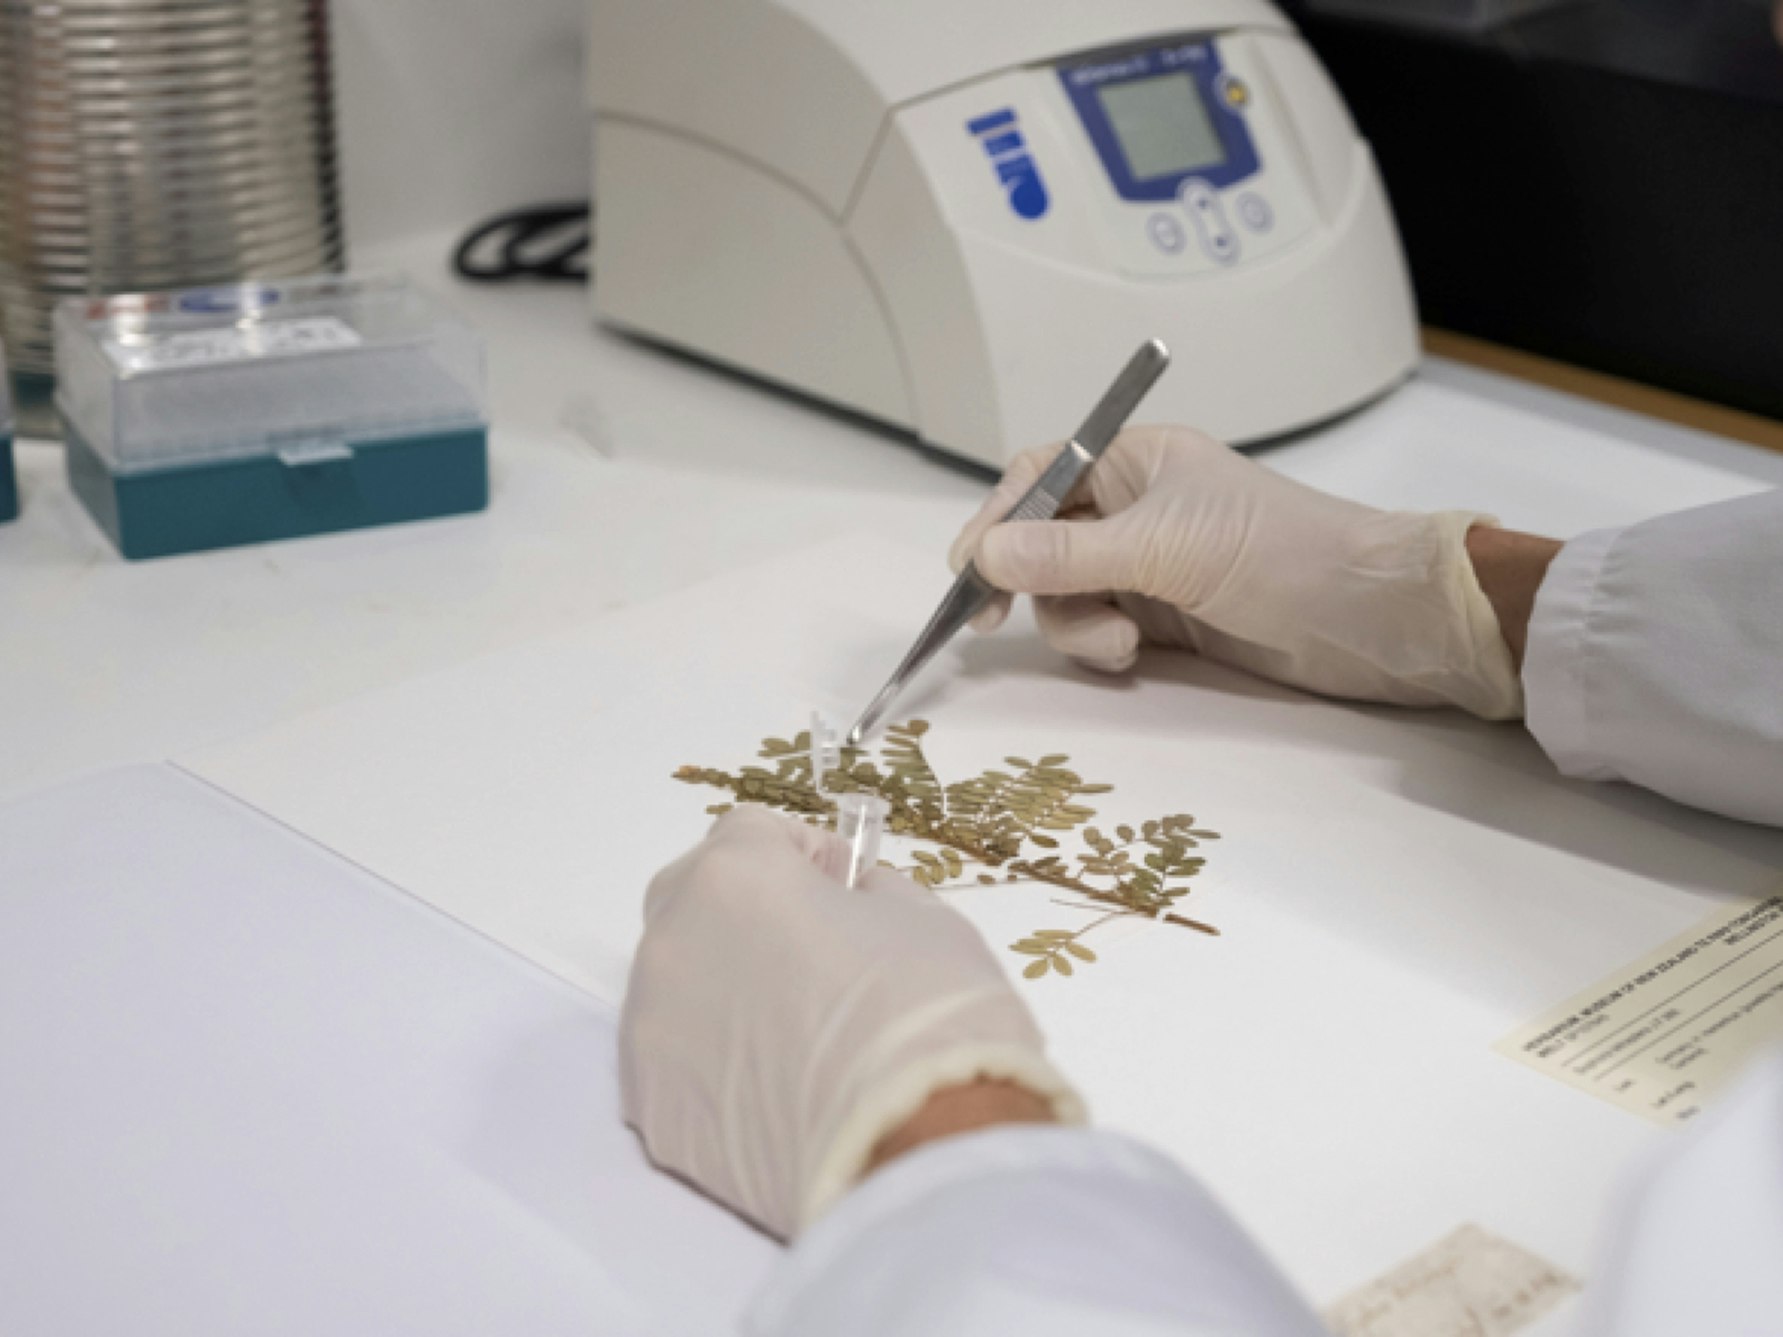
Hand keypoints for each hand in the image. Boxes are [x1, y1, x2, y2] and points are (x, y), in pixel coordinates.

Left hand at [620, 807, 1081, 1237]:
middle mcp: (672, 941)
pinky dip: (717, 1066)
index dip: (804, 853)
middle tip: (816, 954)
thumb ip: (864, 894)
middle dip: (747, 912)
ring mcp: (651, 1030)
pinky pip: (678, 1064)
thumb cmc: (930, 1016)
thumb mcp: (922, 918)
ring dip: (728, 992)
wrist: (919, 1151)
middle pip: (694, 900)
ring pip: (681, 986)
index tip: (845, 888)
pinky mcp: (652, 1111)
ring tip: (802, 1039)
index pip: (750, 831)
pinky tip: (781, 1093)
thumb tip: (844, 902)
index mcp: (734, 877)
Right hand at [950, 425, 1525, 719]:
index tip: (965, 574)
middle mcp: (1135, 508)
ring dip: (1075, 625)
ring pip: (1065, 596)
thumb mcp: (1162, 547)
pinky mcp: (1164, 618)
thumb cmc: (1280, 552)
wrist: (1369, 619)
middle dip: (1029, 583)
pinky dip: (1101, 647)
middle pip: (1040, 543)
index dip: (994, 520)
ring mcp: (1149, 566)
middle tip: (993, 621)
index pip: (1037, 478)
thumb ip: (1066, 554)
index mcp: (1135, 460)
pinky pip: (1099, 628)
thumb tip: (981, 555)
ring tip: (1121, 645)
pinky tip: (1134, 657)